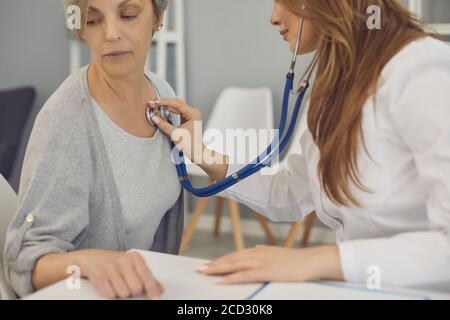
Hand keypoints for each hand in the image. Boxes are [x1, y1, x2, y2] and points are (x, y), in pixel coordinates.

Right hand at [76, 250, 162, 299]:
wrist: (90, 258)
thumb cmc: (114, 262)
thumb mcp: (132, 265)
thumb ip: (146, 276)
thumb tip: (159, 290)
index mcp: (134, 257)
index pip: (146, 275)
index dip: (151, 289)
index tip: (155, 297)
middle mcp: (123, 260)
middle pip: (136, 288)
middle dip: (133, 291)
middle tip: (128, 285)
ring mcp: (110, 268)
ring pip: (124, 293)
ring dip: (121, 293)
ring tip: (117, 283)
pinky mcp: (99, 276)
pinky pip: (110, 294)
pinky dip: (110, 293)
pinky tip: (109, 285)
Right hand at [148, 98, 203, 162]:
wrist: (196, 151)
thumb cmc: (190, 144)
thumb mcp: (175, 134)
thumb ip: (164, 125)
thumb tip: (155, 118)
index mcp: (193, 114)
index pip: (177, 104)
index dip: (165, 102)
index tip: (156, 103)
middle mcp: (193, 112)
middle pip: (177, 103)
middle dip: (164, 103)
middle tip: (154, 104)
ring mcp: (191, 114)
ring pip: (176, 106)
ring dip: (166, 106)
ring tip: (156, 106)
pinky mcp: (187, 117)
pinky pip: (177, 111)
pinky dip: (169, 111)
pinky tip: (162, 111)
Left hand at [195, 245, 342, 284]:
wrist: (310, 261)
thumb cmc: (296, 259)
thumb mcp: (277, 252)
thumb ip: (265, 251)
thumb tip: (257, 249)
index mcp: (259, 250)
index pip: (235, 255)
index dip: (221, 259)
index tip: (209, 263)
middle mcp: (257, 253)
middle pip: (230, 259)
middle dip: (214, 264)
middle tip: (199, 268)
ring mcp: (260, 262)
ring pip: (233, 265)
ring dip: (217, 269)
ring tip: (204, 272)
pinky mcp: (265, 271)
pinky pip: (243, 275)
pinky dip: (230, 277)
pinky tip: (220, 280)